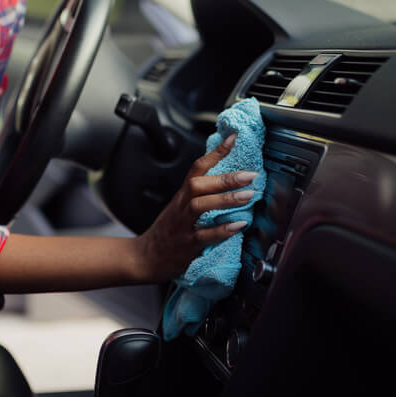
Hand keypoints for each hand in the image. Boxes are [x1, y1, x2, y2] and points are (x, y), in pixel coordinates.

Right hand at [134, 133, 256, 282]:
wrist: (145, 258)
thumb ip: (200, 196)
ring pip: (200, 206)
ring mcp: (182, 226)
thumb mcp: (180, 208)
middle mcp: (181, 207)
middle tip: (250, 174)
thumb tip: (228, 181)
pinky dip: (222, 230)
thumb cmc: (167, 232)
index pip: (197, 168)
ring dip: (224, 199)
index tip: (233, 138)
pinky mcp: (186, 246)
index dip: (215, 152)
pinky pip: (204, 236)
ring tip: (248, 196)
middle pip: (198, 185)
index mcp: (182, 196)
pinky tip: (238, 225)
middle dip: (225, 178)